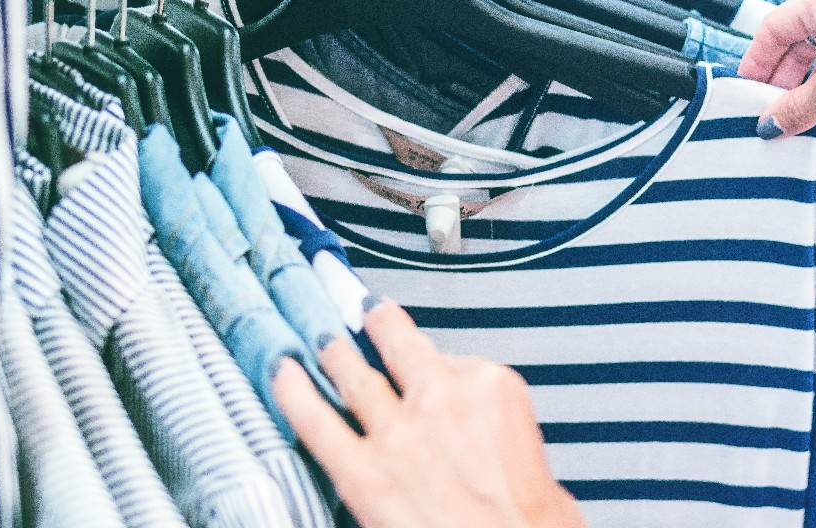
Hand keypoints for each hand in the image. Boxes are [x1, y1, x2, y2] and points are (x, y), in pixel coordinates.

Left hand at [274, 300, 586, 527]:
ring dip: (333, 350)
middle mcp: (441, 399)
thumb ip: (493, 426)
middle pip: (399, 347)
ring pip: (353, 375)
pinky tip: (281, 373)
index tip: (426, 361)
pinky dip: (293, 393)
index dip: (436, 364)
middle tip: (362, 308)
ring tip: (320, 334)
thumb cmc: (533, 521)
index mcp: (492, 388)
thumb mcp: (534, 451)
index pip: (453, 358)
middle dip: (377, 322)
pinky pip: (316, 422)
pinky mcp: (363, 473)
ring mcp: (398, 433)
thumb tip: (474, 434)